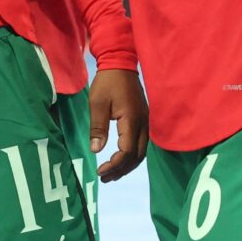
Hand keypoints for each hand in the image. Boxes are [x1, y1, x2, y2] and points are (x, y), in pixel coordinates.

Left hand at [87, 67, 148, 181]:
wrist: (120, 63)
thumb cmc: (107, 82)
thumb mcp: (97, 103)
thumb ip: (97, 127)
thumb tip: (95, 149)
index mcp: (132, 120)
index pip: (127, 152)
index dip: (114, 165)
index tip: (99, 170)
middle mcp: (143, 124)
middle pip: (137, 157)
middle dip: (121, 170)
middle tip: (104, 178)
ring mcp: (145, 122)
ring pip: (141, 152)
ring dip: (127, 165)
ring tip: (111, 174)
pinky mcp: (143, 120)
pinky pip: (141, 144)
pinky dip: (131, 156)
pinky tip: (120, 159)